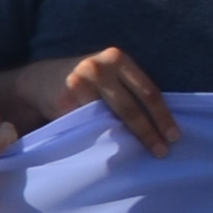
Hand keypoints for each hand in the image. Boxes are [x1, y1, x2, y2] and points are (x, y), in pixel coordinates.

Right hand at [53, 46, 177, 155]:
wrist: (39, 81)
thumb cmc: (84, 81)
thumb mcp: (108, 73)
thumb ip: (128, 88)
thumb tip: (159, 120)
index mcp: (117, 59)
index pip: (148, 91)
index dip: (162, 116)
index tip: (174, 136)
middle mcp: (99, 67)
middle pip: (132, 106)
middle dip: (149, 131)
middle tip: (162, 151)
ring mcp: (80, 82)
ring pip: (111, 117)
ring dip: (128, 138)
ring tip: (142, 154)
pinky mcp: (65, 100)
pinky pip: (91, 123)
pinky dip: (105, 136)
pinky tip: (115, 149)